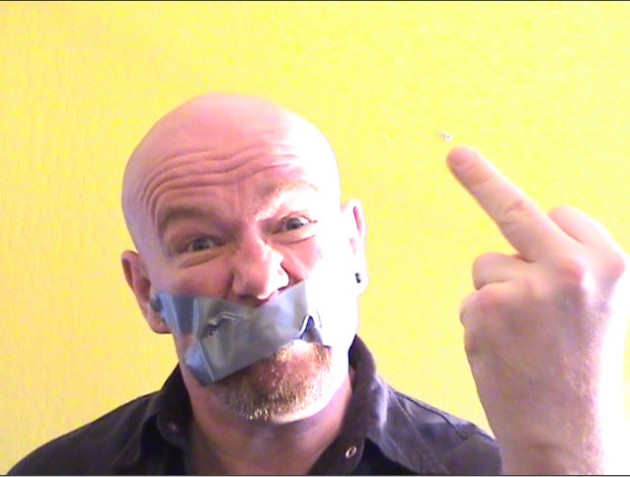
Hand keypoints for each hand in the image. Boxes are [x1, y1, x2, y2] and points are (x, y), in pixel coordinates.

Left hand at [447, 147, 628, 473]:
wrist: (569, 432)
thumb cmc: (579, 366)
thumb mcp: (596, 305)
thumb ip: (564, 262)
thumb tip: (522, 229)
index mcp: (608, 261)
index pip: (558, 216)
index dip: (544, 230)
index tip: (507, 180)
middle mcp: (571, 266)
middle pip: (515, 210)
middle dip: (482, 178)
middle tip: (456, 153)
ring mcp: (526, 286)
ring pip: (488, 265)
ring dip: (497, 294)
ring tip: (524, 337)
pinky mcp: (487, 308)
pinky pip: (473, 298)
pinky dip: (481, 320)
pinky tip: (505, 349)